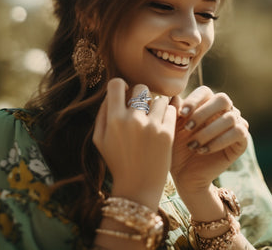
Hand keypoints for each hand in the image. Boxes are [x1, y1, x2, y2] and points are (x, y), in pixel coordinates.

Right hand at [93, 78, 176, 208]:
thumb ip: (102, 113)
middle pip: (141, 88)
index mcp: (113, 120)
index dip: (121, 86)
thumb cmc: (117, 162)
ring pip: (159, 99)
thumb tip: (112, 92)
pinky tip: (162, 125)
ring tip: (153, 119)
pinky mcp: (167, 134)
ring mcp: (151, 126)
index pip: (117, 84)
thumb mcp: (99, 140)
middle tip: (142, 108)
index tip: (125, 94)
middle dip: (141, 95)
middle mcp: (132, 120)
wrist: (138, 187)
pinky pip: (171, 110)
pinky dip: (168, 115)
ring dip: (157, 106)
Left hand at [170, 86, 248, 195]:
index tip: (181, 114)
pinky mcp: (242, 141)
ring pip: (230, 117)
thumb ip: (174, 111)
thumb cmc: (178, 149)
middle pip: (223, 99)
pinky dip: (219, 141)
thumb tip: (174, 96)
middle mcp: (225, 111)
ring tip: (193, 145)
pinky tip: (203, 150)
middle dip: (204, 112)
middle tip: (188, 128)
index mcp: (208, 104)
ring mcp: (236, 124)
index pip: (205, 91)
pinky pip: (238, 133)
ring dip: (208, 132)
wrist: (186, 175)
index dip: (194, 100)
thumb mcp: (172, 129)